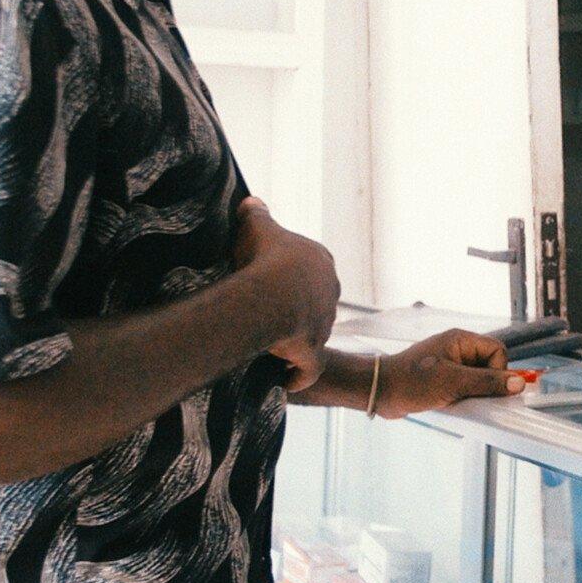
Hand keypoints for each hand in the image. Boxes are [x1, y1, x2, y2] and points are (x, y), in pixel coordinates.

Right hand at [234, 197, 339, 390]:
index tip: (273, 284)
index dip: (292, 278)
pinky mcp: (314, 353)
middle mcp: (329, 294)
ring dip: (296, 342)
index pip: (311, 271)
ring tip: (272, 347)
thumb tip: (252, 201)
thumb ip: (257, 213)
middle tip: (270, 316)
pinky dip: (299, 376)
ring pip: (312, 335)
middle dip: (298, 311)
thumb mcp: (258, 227)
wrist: (271, 295)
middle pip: (315, 304)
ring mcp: (324, 326)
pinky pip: (308, 370)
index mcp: (321, 263)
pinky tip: (286, 381)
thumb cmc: (264, 258)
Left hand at [373, 330, 525, 419]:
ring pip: (479, 379)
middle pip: (490, 366)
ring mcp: (450, 364)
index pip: (497, 351)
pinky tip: (453, 404)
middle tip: (473, 397)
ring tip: (459, 400)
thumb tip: (518, 383)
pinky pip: (466, 387)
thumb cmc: (411, 382)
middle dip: (486, 384)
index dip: (499, 371)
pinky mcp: (444, 379)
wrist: (380, 391)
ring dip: (474, 393)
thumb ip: (487, 382)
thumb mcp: (453, 383)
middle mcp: (457, 349)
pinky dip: (464, 398)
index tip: (489, 388)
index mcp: (461, 340)